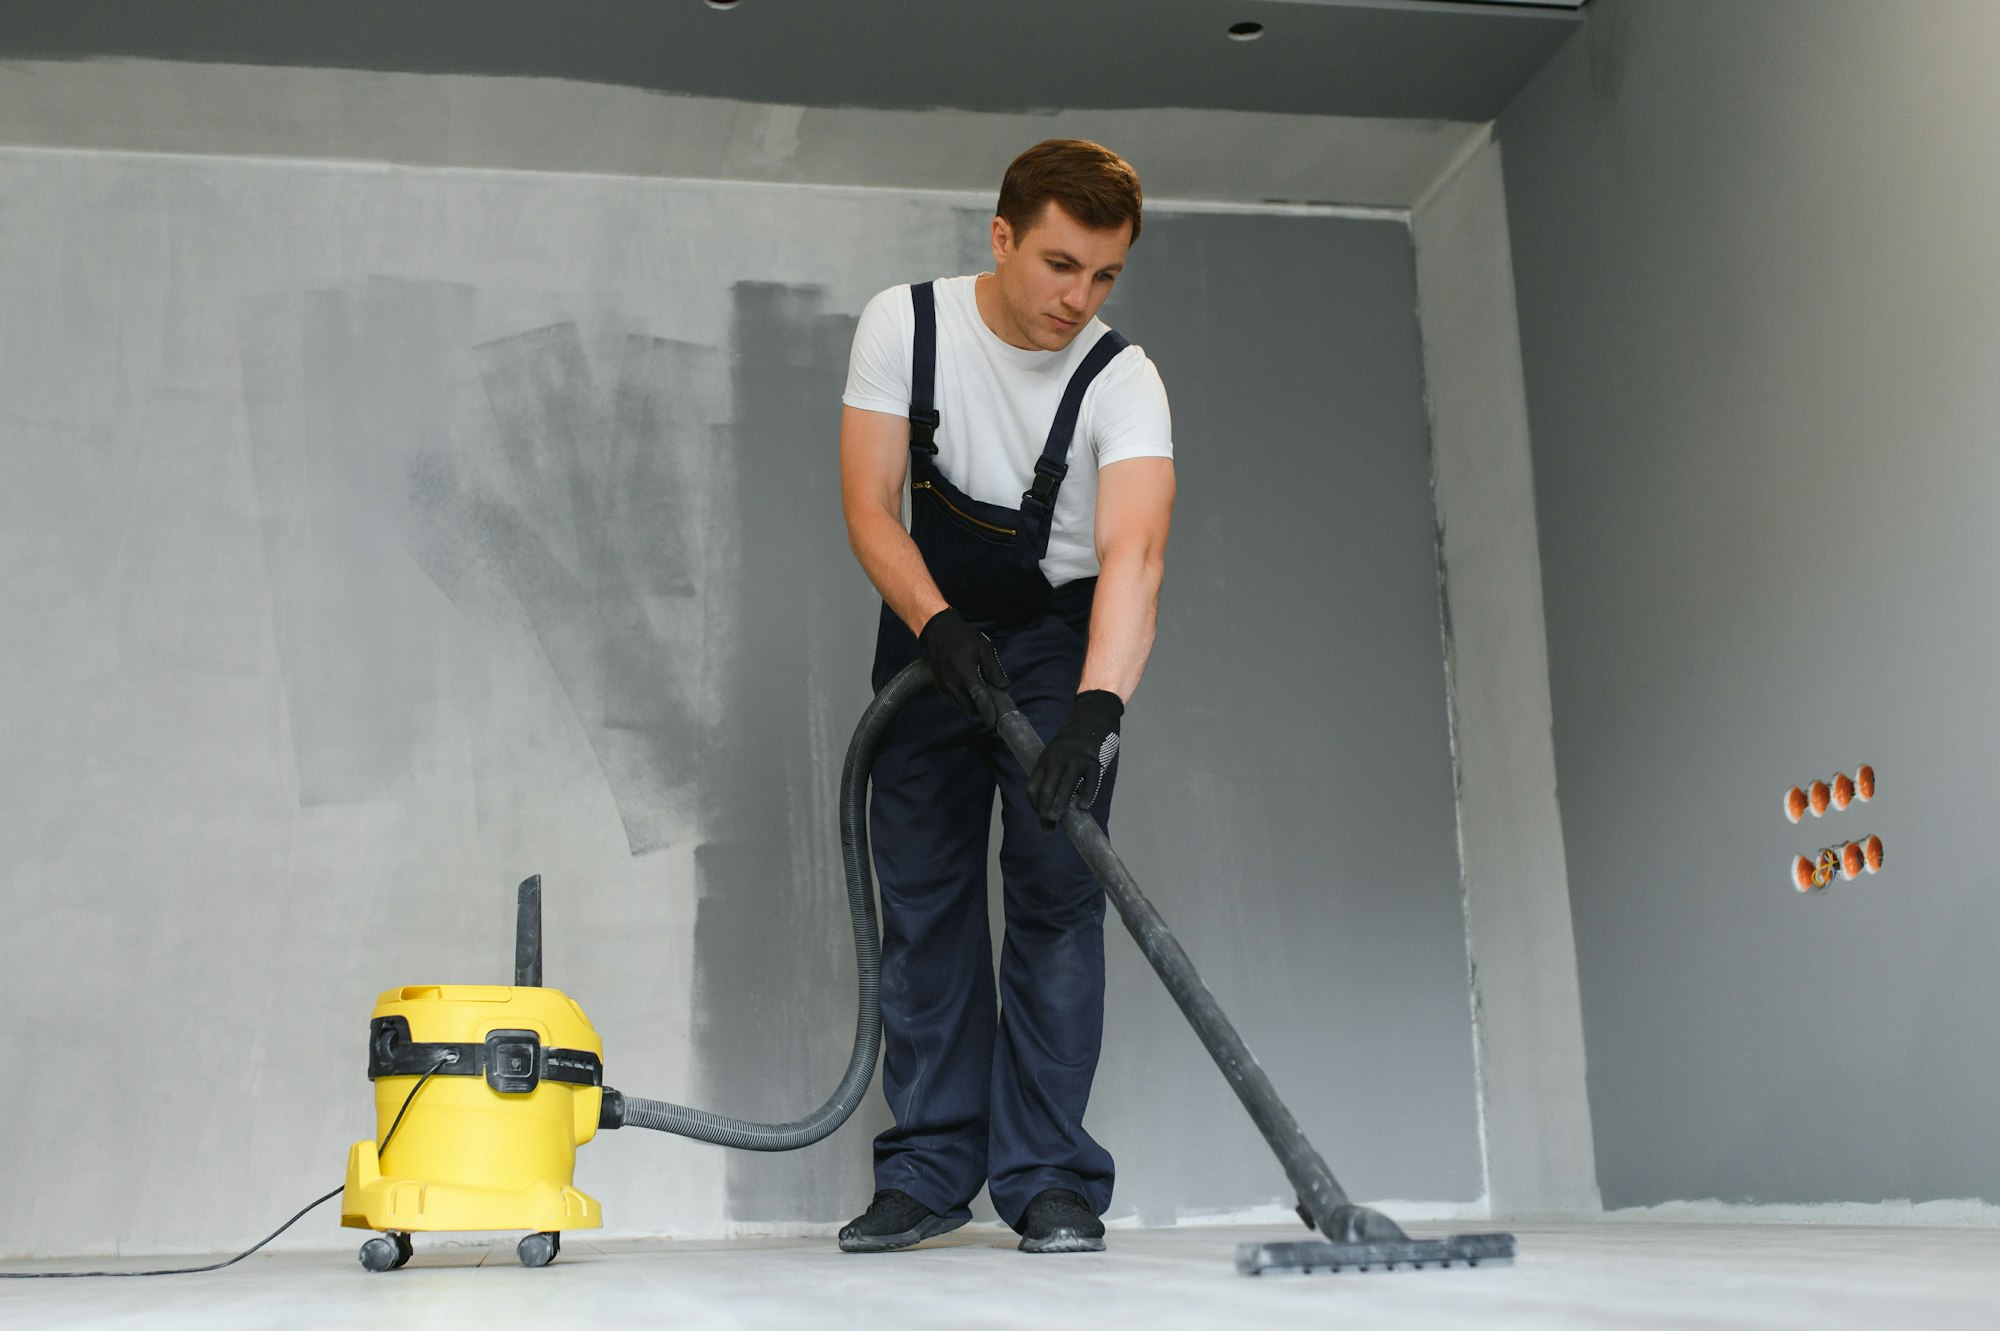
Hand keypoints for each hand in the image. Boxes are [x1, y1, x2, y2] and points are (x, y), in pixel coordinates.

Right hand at [918, 608, 1008, 724]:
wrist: (938, 633)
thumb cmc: (963, 638)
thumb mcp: (984, 648)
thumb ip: (994, 669)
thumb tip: (1004, 686)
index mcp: (965, 673)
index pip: (979, 698)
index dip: (987, 711)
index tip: (994, 720)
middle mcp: (953, 683)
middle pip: (970, 708)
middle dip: (981, 709)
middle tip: (990, 700)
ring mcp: (944, 686)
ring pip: (962, 706)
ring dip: (972, 704)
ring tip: (979, 689)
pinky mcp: (940, 687)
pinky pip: (954, 700)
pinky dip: (963, 698)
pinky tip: (967, 686)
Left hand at [1028, 690, 1123, 830]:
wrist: (1092, 718)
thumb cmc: (1072, 743)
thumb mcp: (1055, 753)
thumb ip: (1051, 774)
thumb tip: (1049, 804)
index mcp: (1045, 759)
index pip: (1033, 787)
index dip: (1035, 805)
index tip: (1041, 816)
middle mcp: (1058, 759)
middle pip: (1047, 790)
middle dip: (1046, 812)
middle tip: (1048, 826)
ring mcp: (1076, 759)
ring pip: (1066, 788)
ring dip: (1061, 808)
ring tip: (1059, 821)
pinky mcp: (1094, 760)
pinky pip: (1090, 782)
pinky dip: (1086, 796)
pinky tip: (1083, 806)